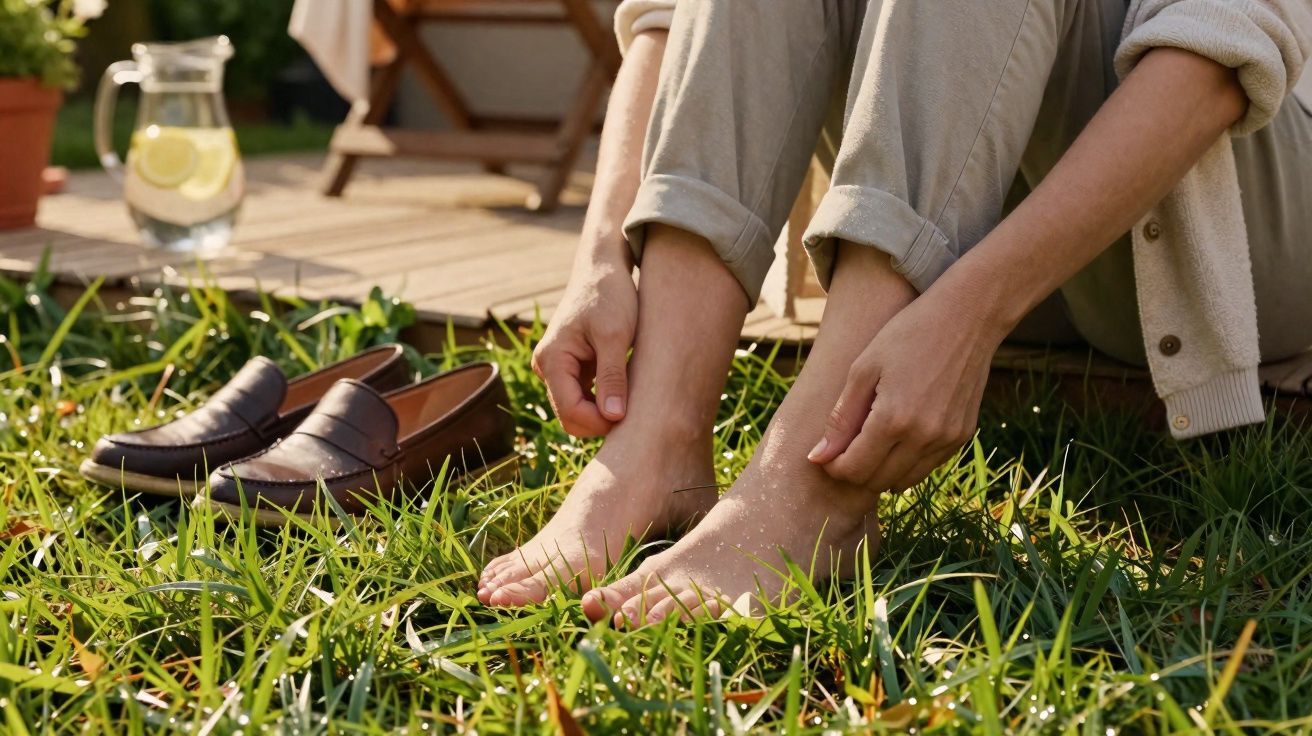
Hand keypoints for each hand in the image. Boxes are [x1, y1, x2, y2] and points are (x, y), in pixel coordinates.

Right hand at [532, 261, 636, 436]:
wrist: (604, 268)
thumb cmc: (610, 295)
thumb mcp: (616, 335)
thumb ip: (613, 377)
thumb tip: (614, 417)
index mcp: (552, 360)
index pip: (570, 412)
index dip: (599, 423)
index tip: (631, 417)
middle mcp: (547, 367)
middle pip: (570, 416)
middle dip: (600, 421)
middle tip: (635, 412)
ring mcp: (557, 368)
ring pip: (577, 409)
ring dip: (602, 411)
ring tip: (633, 399)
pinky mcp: (571, 367)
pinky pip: (583, 397)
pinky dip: (603, 400)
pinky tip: (626, 392)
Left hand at [806, 286, 1006, 491]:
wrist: (967, 318)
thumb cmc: (907, 334)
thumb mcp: (863, 369)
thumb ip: (841, 418)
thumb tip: (817, 458)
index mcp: (893, 418)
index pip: (854, 469)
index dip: (834, 467)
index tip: (825, 455)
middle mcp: (923, 436)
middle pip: (877, 481)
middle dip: (854, 472)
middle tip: (843, 451)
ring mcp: (946, 439)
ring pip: (903, 481)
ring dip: (880, 472)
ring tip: (868, 445)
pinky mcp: (962, 436)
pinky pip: (927, 467)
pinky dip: (906, 463)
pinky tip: (896, 439)